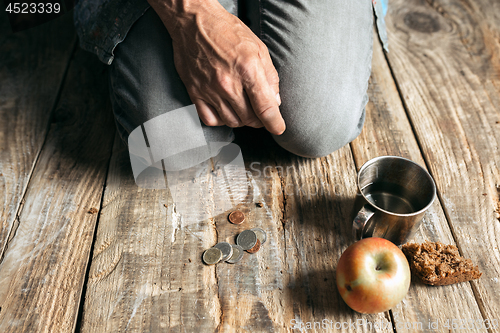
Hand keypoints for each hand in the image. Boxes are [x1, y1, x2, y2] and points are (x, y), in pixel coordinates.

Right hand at [150, 0, 284, 134]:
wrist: (194, 22)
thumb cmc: (226, 31)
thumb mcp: (258, 48)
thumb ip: (269, 76)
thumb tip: (275, 100)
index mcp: (248, 69)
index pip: (265, 108)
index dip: (275, 123)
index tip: (277, 128)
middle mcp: (228, 83)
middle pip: (249, 119)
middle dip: (259, 119)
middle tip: (260, 112)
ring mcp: (210, 90)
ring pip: (232, 121)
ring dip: (242, 120)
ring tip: (244, 109)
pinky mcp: (195, 92)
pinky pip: (210, 120)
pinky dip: (221, 120)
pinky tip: (225, 110)